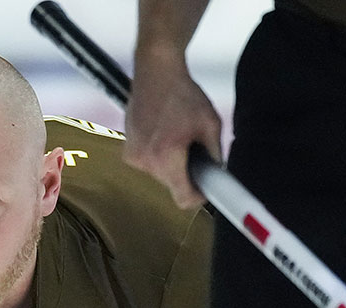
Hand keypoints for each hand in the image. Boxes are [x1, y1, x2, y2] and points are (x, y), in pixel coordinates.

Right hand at [122, 47, 220, 210]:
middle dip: (186, 172)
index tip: (206, 185)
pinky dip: (159, 154)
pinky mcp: (127, 149)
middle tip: (195, 149)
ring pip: (160, 174)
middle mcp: (145, 162)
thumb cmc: (183, 93)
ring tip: (178, 136)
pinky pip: (149, 162)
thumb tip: (218, 174)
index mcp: (166, 158)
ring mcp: (133, 156)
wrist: (155, 70)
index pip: (183, 198)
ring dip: (172, 162)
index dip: (198, 195)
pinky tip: (164, 132)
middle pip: (172, 185)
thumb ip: (216, 154)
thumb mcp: (210, 124)